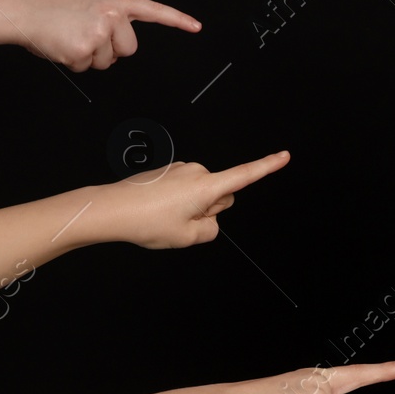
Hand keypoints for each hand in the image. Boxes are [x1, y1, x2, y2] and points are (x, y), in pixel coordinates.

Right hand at [11, 0, 200, 70]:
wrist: (25, 11)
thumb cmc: (56, 9)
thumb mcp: (93, 5)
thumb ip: (115, 20)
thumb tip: (122, 45)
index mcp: (116, 2)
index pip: (154, 11)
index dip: (177, 20)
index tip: (196, 26)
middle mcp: (112, 15)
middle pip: (129, 49)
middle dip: (110, 49)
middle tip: (86, 34)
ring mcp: (99, 32)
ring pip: (109, 61)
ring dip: (91, 56)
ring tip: (72, 37)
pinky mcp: (84, 49)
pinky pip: (88, 67)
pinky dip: (75, 62)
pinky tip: (63, 45)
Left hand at [97, 150, 289, 249]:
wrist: (109, 209)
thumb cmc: (148, 222)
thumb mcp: (187, 237)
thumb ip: (210, 229)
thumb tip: (209, 219)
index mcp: (207, 186)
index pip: (245, 175)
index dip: (268, 166)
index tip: (285, 155)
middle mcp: (198, 171)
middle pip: (220, 194)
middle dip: (208, 209)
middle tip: (180, 223)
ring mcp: (180, 169)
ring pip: (200, 193)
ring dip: (189, 207)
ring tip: (163, 218)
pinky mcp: (166, 172)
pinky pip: (183, 190)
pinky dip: (175, 202)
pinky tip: (154, 211)